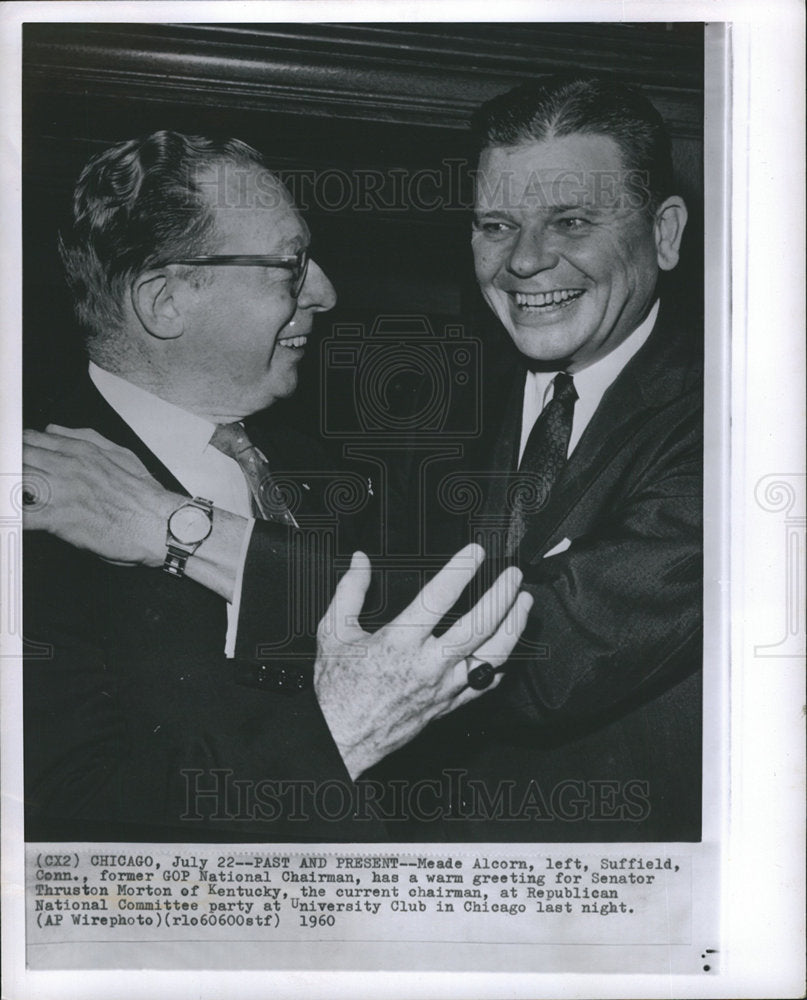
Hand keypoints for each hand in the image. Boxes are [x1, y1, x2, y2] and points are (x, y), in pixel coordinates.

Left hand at [23, 424, 178, 565]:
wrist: (160, 524)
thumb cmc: (145, 495)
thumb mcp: (121, 454)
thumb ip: (85, 437)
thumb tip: (54, 429)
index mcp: (80, 450)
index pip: (32, 438)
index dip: (17, 447)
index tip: (14, 455)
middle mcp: (67, 466)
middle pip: (17, 456)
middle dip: (9, 464)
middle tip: (11, 473)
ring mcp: (60, 492)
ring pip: (14, 480)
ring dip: (9, 486)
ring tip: (11, 492)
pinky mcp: (58, 519)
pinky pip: (21, 516)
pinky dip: (11, 516)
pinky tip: (10, 517)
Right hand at [314, 544, 532, 777]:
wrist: (342, 738)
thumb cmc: (337, 688)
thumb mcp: (333, 632)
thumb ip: (350, 591)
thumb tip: (360, 560)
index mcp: (399, 642)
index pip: (438, 598)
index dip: (459, 570)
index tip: (474, 552)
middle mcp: (427, 665)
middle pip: (478, 626)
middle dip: (501, 595)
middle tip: (512, 575)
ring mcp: (443, 687)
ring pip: (492, 655)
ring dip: (513, 626)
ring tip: (523, 603)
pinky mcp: (449, 705)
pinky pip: (485, 684)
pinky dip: (502, 664)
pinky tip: (508, 648)